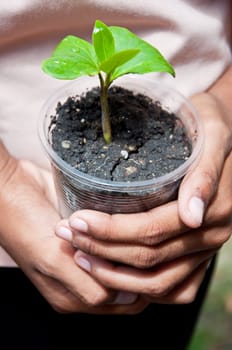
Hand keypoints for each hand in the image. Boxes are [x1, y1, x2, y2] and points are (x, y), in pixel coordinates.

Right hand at [0, 144, 143, 313]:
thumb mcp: (51, 260)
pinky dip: (124, 235)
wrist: (11, 188)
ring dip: (132, 249)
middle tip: (150, 244)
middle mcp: (81, 277)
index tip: (153, 263)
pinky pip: (115, 240)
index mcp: (71, 294)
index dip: (140, 286)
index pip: (120, 302)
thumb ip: (85, 285)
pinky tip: (130, 222)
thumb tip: (126, 297)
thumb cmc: (23, 224)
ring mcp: (86, 255)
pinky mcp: (89, 234)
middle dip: (139, 267)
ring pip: (123, 260)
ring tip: (141, 231)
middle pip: (125, 281)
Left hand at [56, 91, 231, 303]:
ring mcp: (205, 251)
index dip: (111, 231)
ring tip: (78, 255)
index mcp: (214, 207)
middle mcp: (210, 236)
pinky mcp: (198, 258)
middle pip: (149, 258)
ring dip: (113, 275)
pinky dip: (136, 286)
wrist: (225, 136)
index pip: (153, 230)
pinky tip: (108, 273)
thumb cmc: (209, 127)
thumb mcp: (212, 134)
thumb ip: (204, 173)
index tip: (76, 220)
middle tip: (66, 234)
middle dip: (101, 249)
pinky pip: (170, 288)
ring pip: (157, 281)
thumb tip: (192, 216)